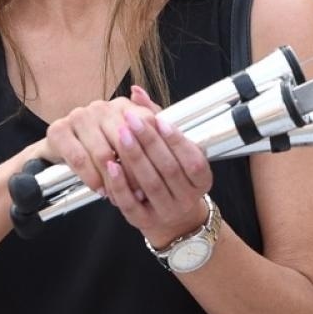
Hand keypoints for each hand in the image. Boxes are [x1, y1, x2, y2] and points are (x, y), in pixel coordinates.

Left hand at [100, 85, 215, 245]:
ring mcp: (166, 211)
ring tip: (121, 135)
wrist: (173, 220)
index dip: (176, 139)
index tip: (158, 120)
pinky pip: (131, 203)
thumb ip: (156, 118)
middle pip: (169, 169)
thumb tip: (137, 92)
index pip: (192, 159)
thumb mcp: (174, 150)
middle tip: (131, 120)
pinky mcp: (144, 221)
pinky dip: (121, 184)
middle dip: (149, 142)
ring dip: (134, 158)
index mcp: (201, 180)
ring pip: (150, 184)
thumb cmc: (173, 176)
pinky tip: (111, 166)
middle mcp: (187, 198)